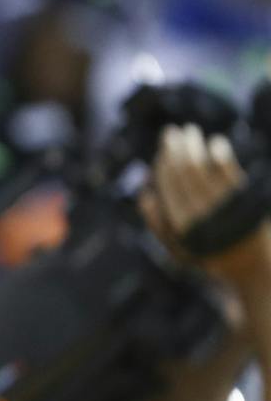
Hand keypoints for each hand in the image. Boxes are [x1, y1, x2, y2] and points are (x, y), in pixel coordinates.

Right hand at [140, 124, 270, 300]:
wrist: (256, 268)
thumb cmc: (215, 256)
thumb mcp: (179, 251)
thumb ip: (158, 225)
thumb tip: (144, 193)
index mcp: (180, 225)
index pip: (166, 185)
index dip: (161, 163)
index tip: (162, 150)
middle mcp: (198, 215)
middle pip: (181, 172)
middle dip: (174, 148)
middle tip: (172, 131)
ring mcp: (223, 208)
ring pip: (201, 168)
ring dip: (193, 145)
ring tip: (190, 131)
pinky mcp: (244, 202)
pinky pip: (228, 171)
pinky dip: (219, 154)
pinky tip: (216, 142)